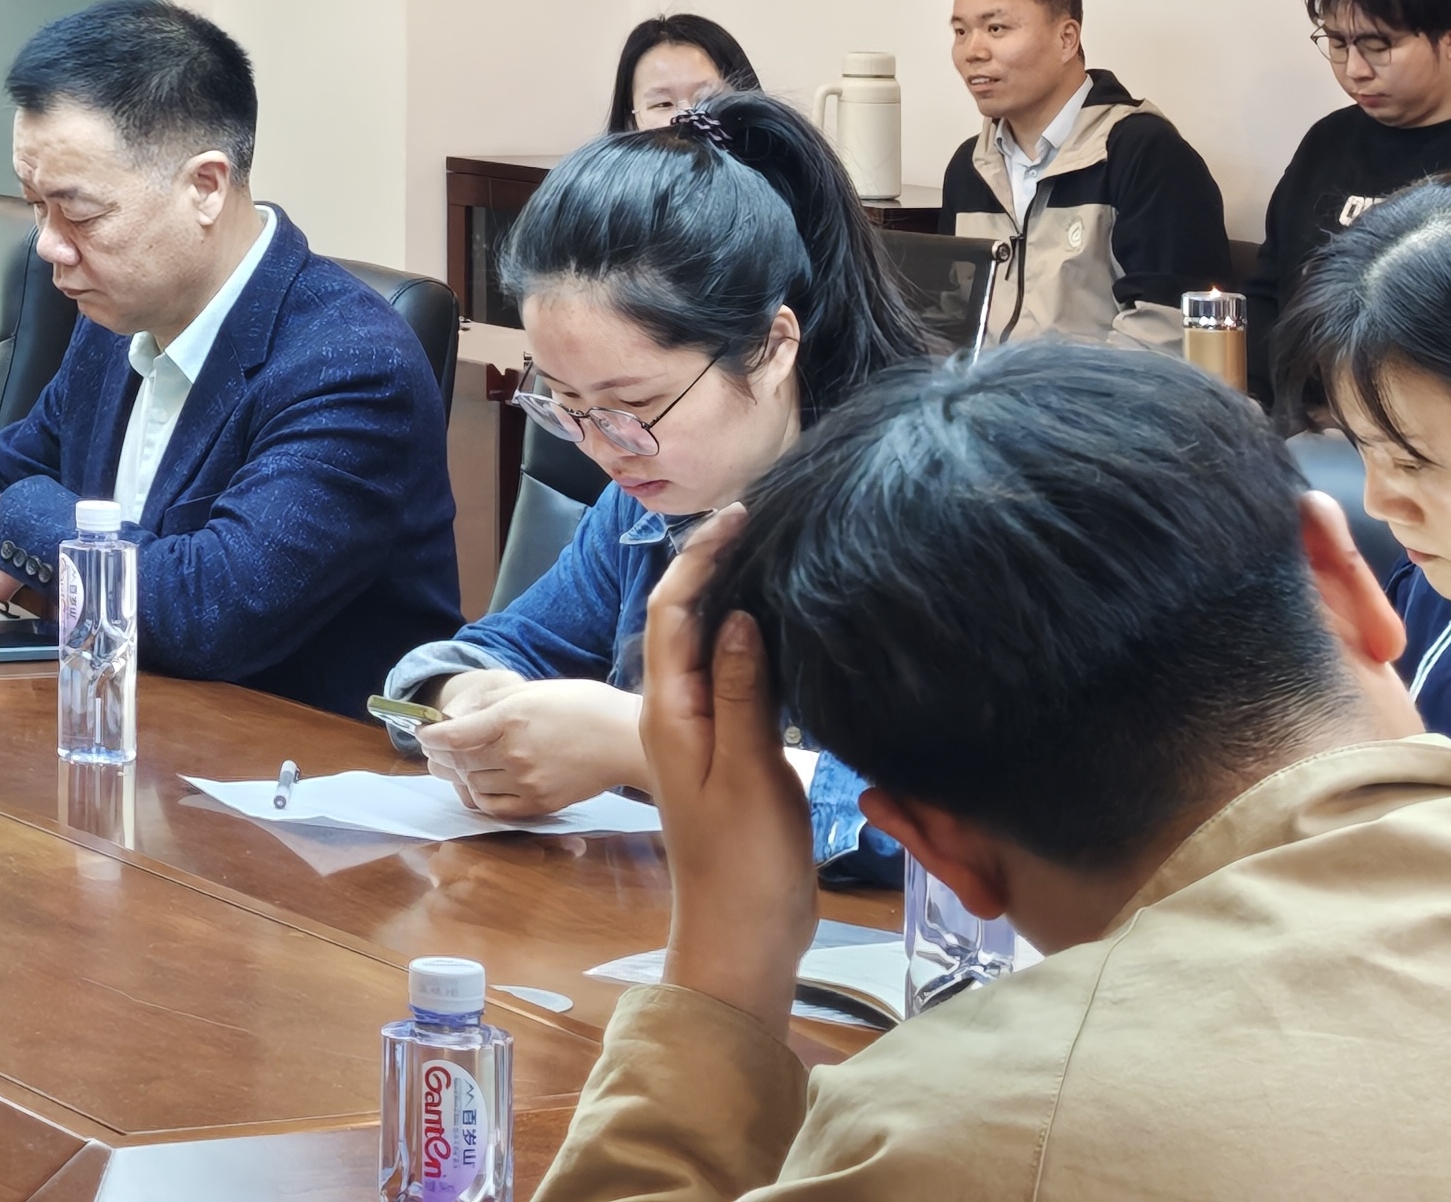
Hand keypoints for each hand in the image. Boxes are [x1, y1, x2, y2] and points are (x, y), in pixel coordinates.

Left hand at [421, 676, 648, 819]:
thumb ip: (489, 703)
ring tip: (452, 768)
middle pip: (459, 762)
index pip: (453, 735)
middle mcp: (515, 753)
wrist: (625, 738)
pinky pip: (496, 807)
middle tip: (433, 752)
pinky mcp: (541, 804)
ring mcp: (528, 782)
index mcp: (511, 718)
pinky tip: (477, 787)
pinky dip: (480, 798)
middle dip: (440, 757)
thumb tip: (453, 717)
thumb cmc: (582, 706)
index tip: (422, 734)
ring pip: (474, 785)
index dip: (430, 737)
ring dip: (457, 777)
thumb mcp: (531, 690)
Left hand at [639, 507, 819, 1020]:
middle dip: (712, 567)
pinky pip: (732, 679)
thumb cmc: (744, 862)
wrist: (743, 933)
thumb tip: (736, 616)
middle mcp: (675, 713)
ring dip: (732, 600)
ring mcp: (700, 732)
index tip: (737, 517)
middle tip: (760, 521)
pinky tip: (782, 632)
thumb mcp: (744, 773)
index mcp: (668, 712)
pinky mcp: (728, 752)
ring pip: (708, 647)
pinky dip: (751, 644)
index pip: (673, 613)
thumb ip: (739, 695)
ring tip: (773, 559)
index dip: (699, 560)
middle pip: (685, 621)